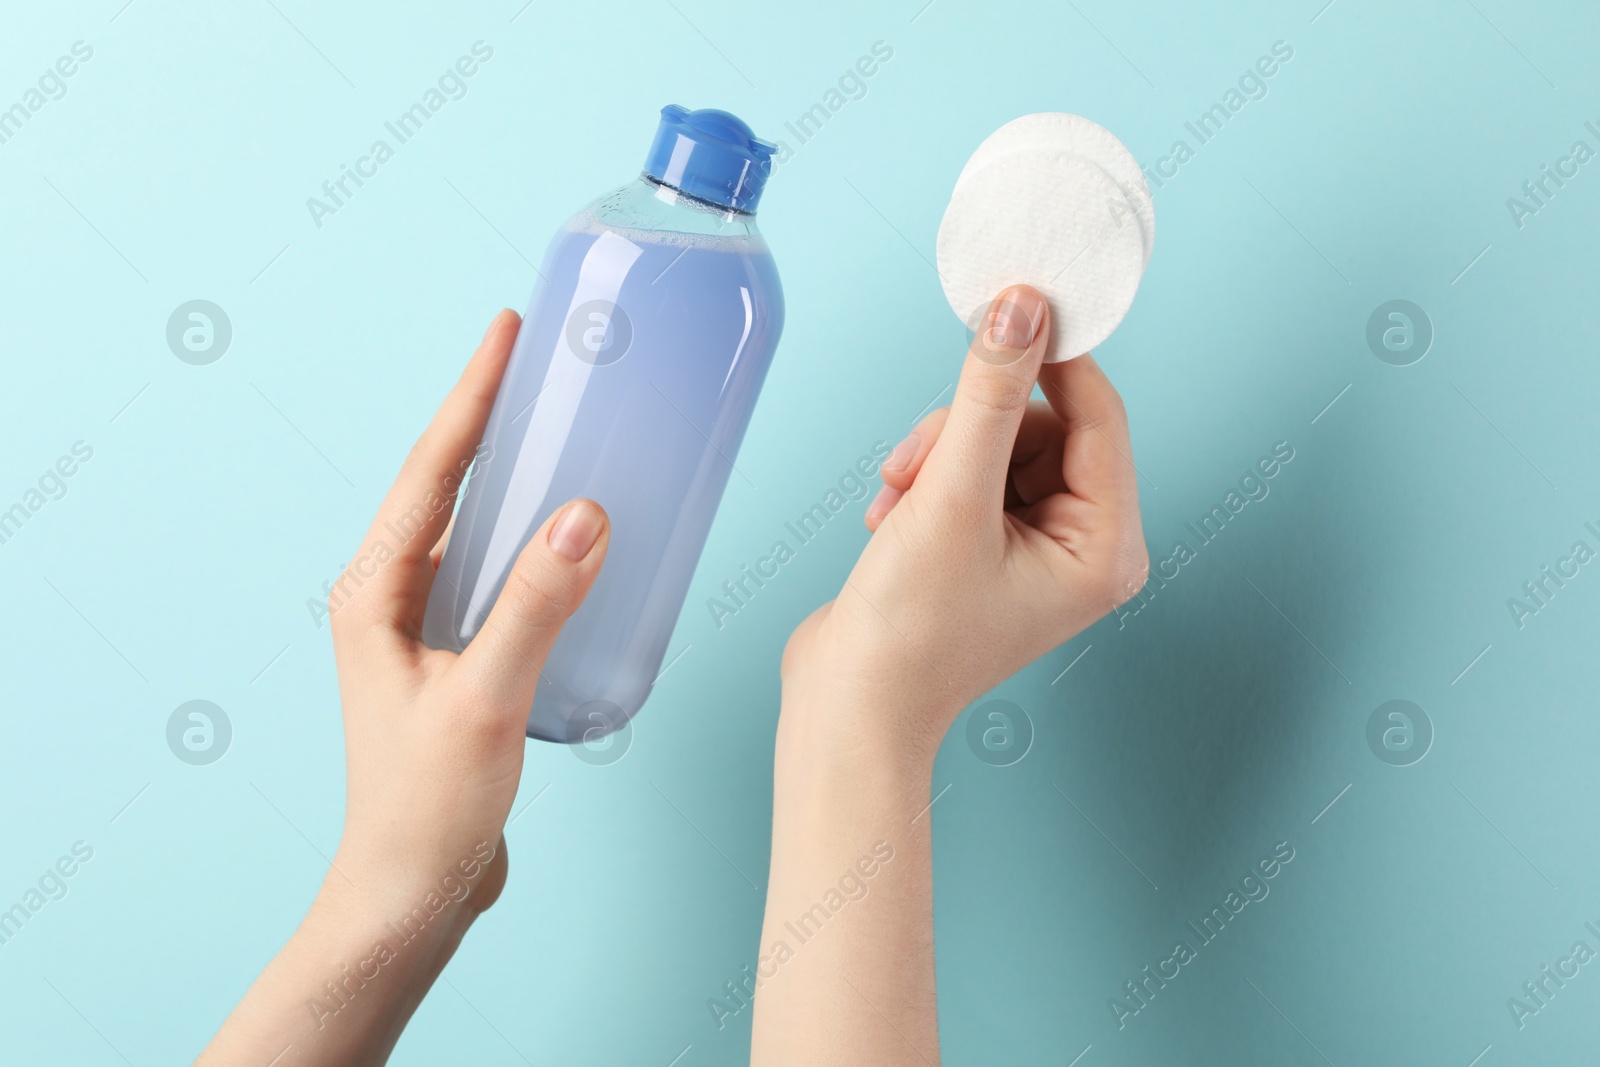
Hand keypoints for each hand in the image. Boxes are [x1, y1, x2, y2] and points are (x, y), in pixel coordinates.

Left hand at [199, 310, 609, 1065]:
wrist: (412, 890)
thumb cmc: (426, 807)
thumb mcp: (485, 700)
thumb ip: (535, 607)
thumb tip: (585, 515)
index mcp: (375, 593)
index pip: (428, 471)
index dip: (470, 397)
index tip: (505, 332)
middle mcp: (391, 597)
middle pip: (447, 484)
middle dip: (492, 419)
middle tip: (545, 364)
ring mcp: (423, 627)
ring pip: (475, 528)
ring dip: (516, 477)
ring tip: (567, 430)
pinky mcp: (459, 656)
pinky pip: (499, 575)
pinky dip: (536, 542)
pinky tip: (578, 539)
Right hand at [780, 285, 1147, 763]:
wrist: (848, 705)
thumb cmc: (909, 632)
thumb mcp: (951, 495)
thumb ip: (989, 394)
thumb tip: (1022, 308)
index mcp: (1106, 549)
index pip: (1098, 416)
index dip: (1053, 358)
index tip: (1011, 304)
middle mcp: (1084, 548)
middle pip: (1042, 428)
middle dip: (968, 433)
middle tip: (918, 466)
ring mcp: (1036, 550)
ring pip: (997, 444)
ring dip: (937, 459)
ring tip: (898, 505)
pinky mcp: (990, 546)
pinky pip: (971, 472)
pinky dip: (926, 482)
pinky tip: (893, 520)